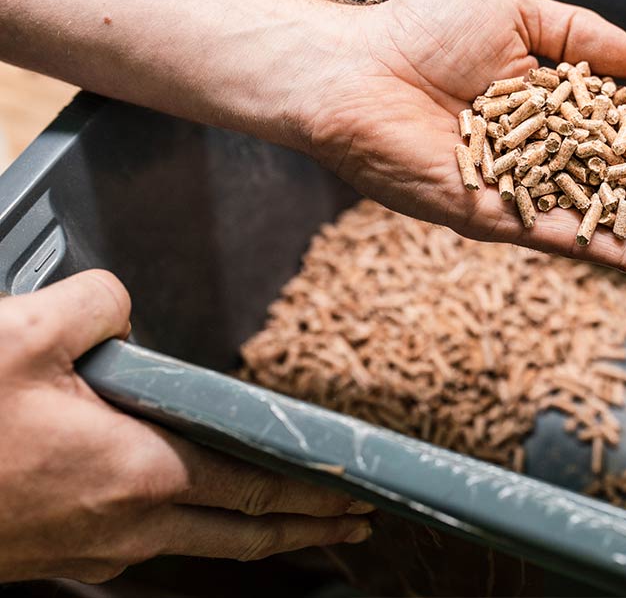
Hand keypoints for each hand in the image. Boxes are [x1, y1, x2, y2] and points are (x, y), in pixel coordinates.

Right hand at [0, 271, 371, 583]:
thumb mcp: (23, 332)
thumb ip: (100, 304)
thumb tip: (123, 313)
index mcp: (141, 474)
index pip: (258, 488)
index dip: (314, 494)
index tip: (357, 497)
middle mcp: (129, 525)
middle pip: (244, 535)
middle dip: (306, 529)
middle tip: (352, 523)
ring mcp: (92, 551)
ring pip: (199, 548)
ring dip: (253, 537)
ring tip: (290, 526)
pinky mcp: (58, 555)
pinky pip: (149, 547)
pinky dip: (193, 534)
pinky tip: (190, 514)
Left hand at [305, 0, 625, 280]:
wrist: (356, 72)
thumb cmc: (425, 31)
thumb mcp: (518, 13)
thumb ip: (582, 37)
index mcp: (560, 101)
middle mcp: (552, 149)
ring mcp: (530, 187)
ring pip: (615, 213)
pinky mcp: (500, 217)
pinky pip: (567, 238)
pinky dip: (615, 250)